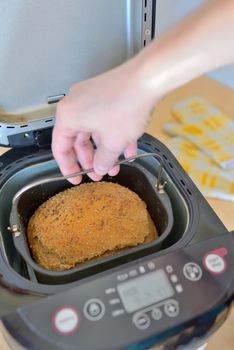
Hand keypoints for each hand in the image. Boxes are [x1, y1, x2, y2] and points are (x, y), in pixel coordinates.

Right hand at [52, 57, 157, 183]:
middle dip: (90, 159)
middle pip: (77, 139)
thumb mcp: (113, 142)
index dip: (67, 167)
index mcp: (68, 115)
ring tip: (116, 165)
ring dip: (105, 150)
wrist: (148, 78)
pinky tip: (128, 149)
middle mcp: (75, 104)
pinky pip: (105, 120)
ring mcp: (90, 97)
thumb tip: (99, 169)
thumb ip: (103, 160)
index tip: (75, 178)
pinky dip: (114, 135)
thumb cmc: (126, 106)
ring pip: (94, 131)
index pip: (60, 147)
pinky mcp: (105, 94)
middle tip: (98, 174)